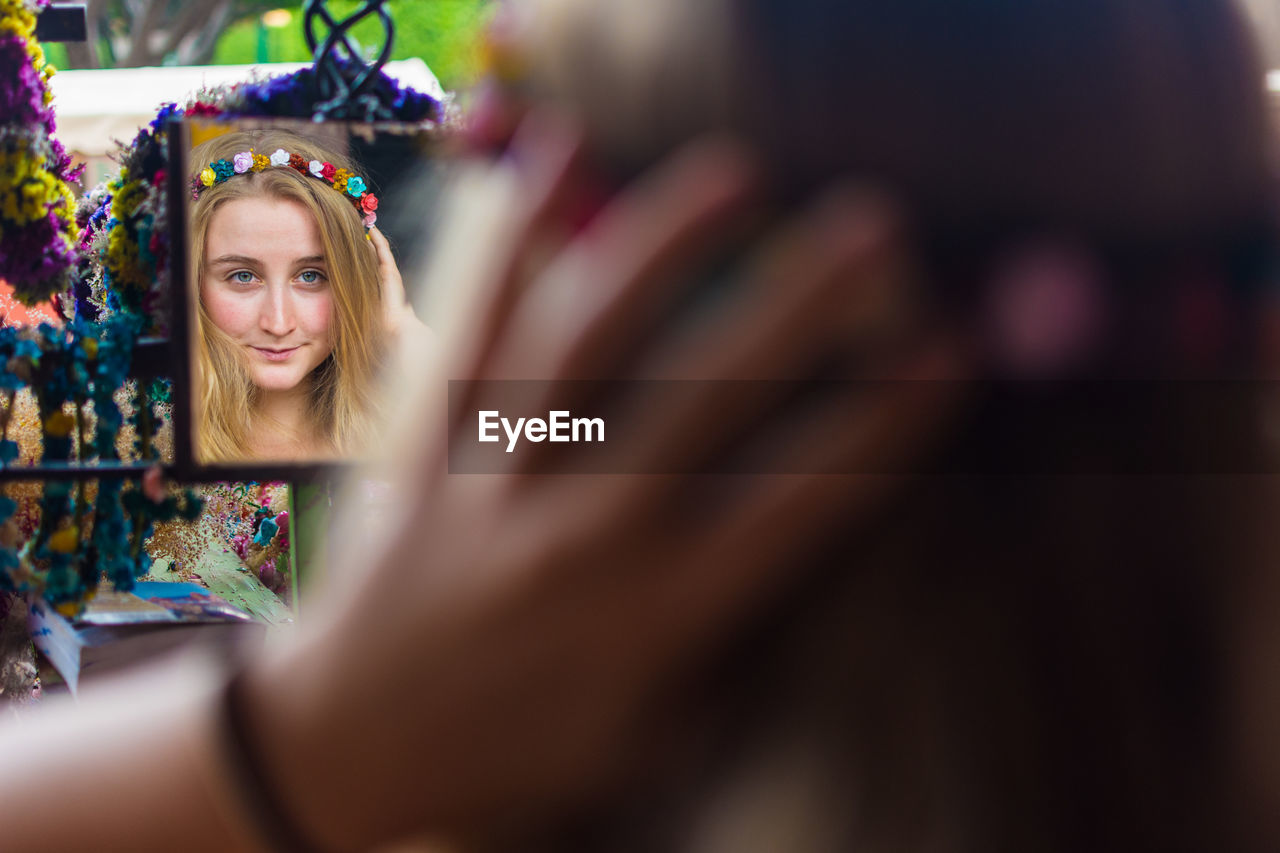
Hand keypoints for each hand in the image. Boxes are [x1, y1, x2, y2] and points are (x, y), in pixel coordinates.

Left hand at [246, 112, 967, 848]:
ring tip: (737, 174)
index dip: (886, 417)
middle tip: (876, 228)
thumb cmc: (524, 746)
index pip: (802, 494)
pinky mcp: (429, 442)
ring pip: (589, 336)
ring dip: (668, 245)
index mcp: (660, 610)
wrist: (353, 740)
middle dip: (804, 301)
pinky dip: (513, 241)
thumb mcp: (652, 729)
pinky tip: (554, 159)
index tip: (946, 344)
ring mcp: (498, 474)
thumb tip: (812, 543)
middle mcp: (587, 529)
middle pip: (710, 392)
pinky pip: (473, 326)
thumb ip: (734, 644)